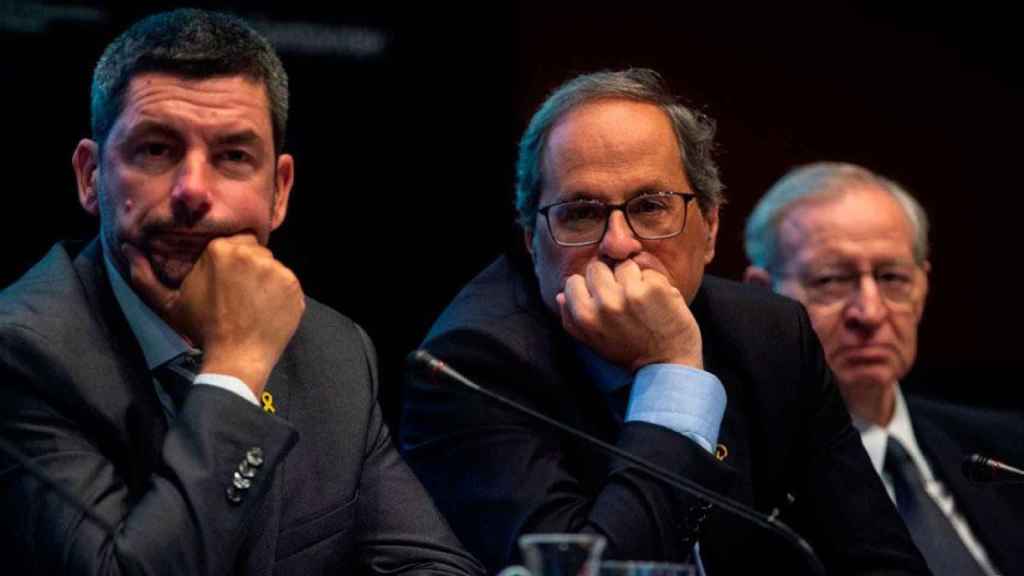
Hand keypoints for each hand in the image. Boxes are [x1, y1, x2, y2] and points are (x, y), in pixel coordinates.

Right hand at [124, 234, 304, 395]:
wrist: (235, 358)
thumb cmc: (201, 329)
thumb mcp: (168, 303)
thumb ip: (144, 275)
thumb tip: (128, 248)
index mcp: (220, 248)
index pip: (232, 241)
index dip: (230, 260)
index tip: (225, 279)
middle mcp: (251, 253)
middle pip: (254, 251)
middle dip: (247, 266)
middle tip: (238, 293)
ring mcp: (276, 269)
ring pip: (271, 266)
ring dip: (264, 279)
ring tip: (252, 304)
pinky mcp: (294, 286)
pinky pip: (287, 283)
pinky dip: (280, 294)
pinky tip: (266, 310)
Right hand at [557, 259, 702, 371]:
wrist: (667, 365)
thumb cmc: (629, 353)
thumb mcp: (593, 342)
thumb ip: (572, 319)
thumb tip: (560, 296)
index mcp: (585, 316)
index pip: (573, 281)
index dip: (587, 288)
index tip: (601, 299)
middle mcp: (604, 303)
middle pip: (597, 267)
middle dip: (609, 278)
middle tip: (623, 299)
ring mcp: (630, 293)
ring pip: (623, 264)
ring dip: (633, 278)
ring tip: (641, 300)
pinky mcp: (654, 288)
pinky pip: (648, 271)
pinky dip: (654, 282)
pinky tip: (657, 301)